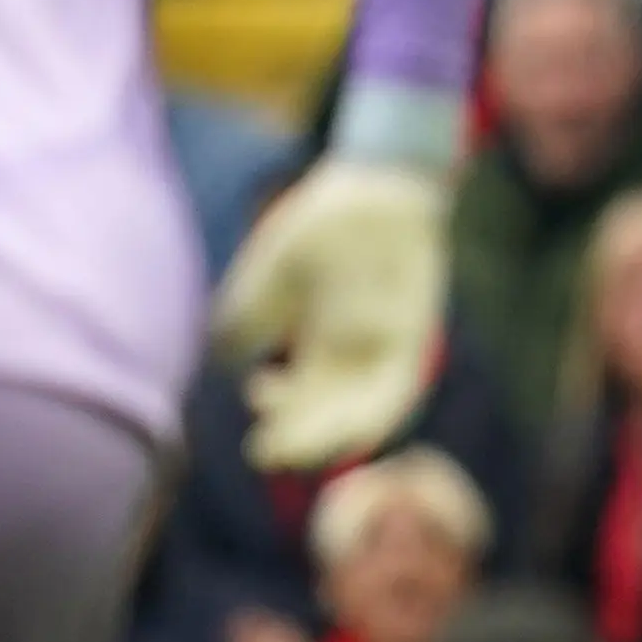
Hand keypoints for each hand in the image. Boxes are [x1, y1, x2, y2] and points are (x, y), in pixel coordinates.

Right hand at [214, 158, 452, 470]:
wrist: (378, 184)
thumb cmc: (320, 224)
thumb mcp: (273, 271)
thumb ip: (249, 312)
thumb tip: (225, 357)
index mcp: (320, 346)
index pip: (301, 403)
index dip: (281, 429)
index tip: (254, 444)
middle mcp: (355, 355)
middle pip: (330, 416)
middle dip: (300, 442)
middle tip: (266, 456)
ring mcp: (388, 347)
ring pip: (365, 410)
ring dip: (334, 435)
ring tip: (301, 451)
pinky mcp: (416, 333)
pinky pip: (403, 384)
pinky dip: (381, 411)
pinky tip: (356, 429)